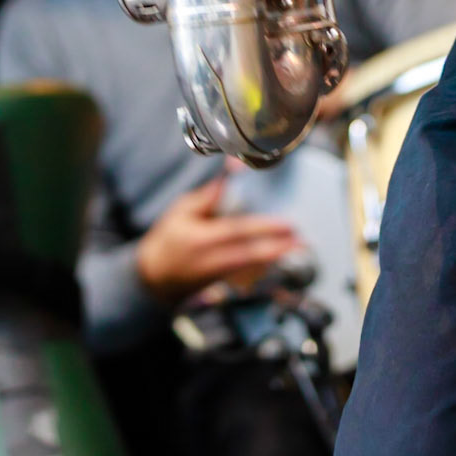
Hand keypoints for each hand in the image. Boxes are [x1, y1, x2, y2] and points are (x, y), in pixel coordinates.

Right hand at [135, 177, 301, 304]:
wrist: (153, 278)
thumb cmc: (167, 239)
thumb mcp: (181, 211)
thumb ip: (209, 195)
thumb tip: (232, 171)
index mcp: (202, 239)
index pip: (239, 232)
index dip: (264, 229)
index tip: (287, 225)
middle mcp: (212, 260)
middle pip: (251, 254)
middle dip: (279, 247)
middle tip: (302, 240)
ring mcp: (218, 276)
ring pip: (253, 267)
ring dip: (276, 257)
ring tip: (299, 248)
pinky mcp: (221, 284)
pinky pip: (247, 276)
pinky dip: (264, 267)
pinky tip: (279, 260)